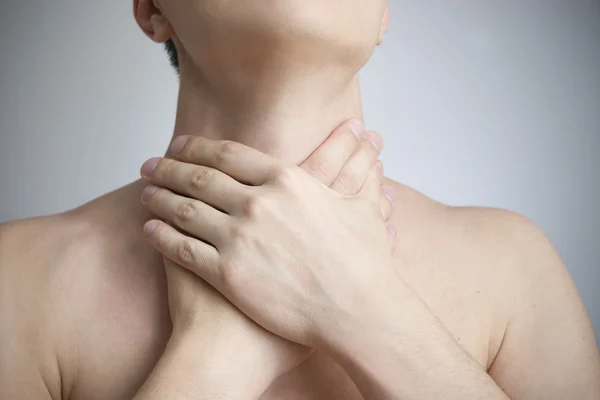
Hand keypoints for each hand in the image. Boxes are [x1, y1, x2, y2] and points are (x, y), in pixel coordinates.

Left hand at [140, 120, 396, 346]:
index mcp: (287, 181)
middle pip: (200, 177)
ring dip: (159, 198)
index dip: (198, 146)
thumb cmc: (364, 264)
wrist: (358, 311)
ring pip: (184, 209)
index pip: (229, 154)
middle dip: (170, 167)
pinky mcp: (227, 274)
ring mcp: (239, 238)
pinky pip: (182, 248)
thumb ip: (357, 171)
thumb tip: (369, 141)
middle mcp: (258, 203)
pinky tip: (149, 229)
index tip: (180, 143)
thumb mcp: (363, 207)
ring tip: (145, 192)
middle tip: (151, 164)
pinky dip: (160, 236)